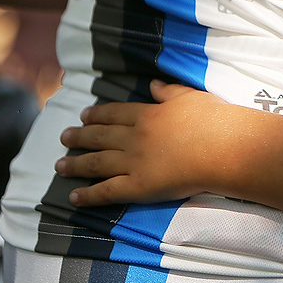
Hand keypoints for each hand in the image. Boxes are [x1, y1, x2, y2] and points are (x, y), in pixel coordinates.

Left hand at [56, 80, 231, 205]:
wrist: (222, 147)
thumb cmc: (213, 119)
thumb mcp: (190, 96)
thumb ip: (169, 91)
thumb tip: (153, 84)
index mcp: (147, 114)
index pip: (115, 113)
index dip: (98, 114)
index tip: (84, 115)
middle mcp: (135, 138)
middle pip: (100, 137)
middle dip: (79, 137)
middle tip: (64, 137)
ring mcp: (134, 163)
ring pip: (96, 163)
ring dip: (75, 164)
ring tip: (59, 165)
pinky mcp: (138, 187)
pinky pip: (107, 192)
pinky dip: (88, 195)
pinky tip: (74, 197)